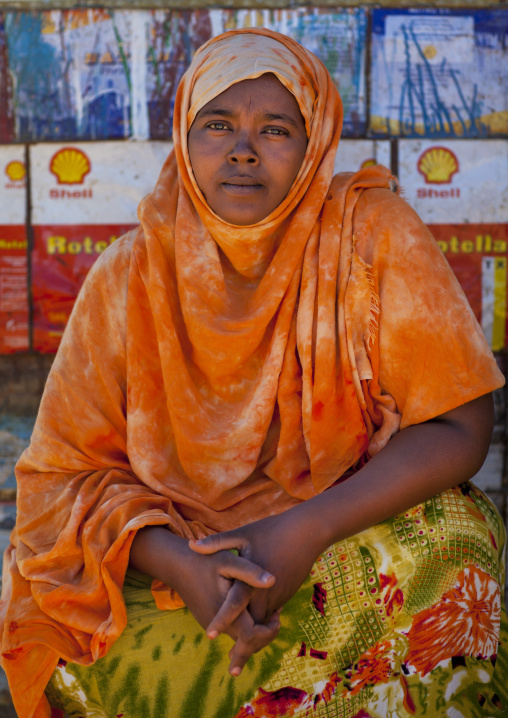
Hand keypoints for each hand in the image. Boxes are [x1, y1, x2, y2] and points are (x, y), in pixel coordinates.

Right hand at [130, 526, 280, 673]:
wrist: (176, 564)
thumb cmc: (204, 560)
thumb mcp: (228, 561)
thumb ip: (249, 571)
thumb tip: (273, 581)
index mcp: (223, 612)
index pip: (251, 637)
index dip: (268, 631)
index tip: (278, 616)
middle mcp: (216, 624)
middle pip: (246, 642)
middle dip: (265, 633)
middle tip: (278, 616)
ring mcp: (211, 623)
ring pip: (239, 636)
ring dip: (256, 628)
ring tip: (271, 611)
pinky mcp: (209, 619)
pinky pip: (230, 628)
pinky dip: (244, 623)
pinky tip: (253, 607)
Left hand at [189, 507, 324, 670]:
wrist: (308, 532)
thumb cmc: (272, 530)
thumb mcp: (243, 535)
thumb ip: (217, 543)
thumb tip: (192, 545)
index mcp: (252, 580)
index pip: (234, 606)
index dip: (222, 621)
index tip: (209, 636)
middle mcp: (266, 593)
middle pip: (253, 628)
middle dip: (243, 649)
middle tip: (232, 670)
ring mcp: (278, 596)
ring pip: (264, 625)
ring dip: (253, 641)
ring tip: (239, 659)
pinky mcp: (285, 595)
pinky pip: (271, 616)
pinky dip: (262, 627)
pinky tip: (255, 634)